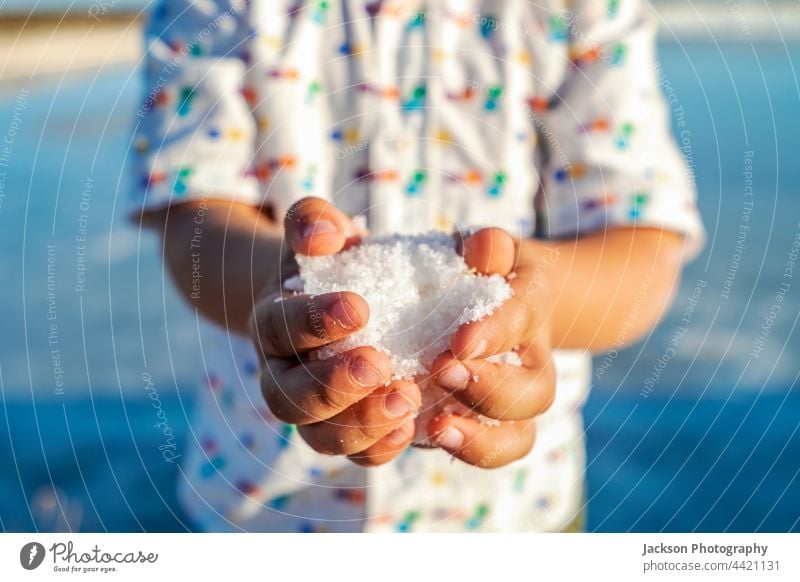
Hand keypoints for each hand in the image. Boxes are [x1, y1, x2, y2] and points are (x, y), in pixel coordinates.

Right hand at [249, 197, 420, 466]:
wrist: (340, 300)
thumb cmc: (334, 264)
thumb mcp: (321, 232)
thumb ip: (313, 222)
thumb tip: (322, 234)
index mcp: (272, 325)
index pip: (277, 329)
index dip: (312, 322)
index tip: (359, 306)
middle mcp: (282, 377)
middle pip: (289, 398)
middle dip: (333, 385)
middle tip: (379, 363)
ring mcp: (313, 413)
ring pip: (321, 436)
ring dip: (362, 424)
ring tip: (407, 399)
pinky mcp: (348, 433)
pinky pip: (356, 454)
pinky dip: (381, 447)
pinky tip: (414, 426)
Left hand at [426, 228, 556, 467]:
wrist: (518, 299)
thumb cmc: (494, 269)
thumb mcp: (496, 248)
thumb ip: (490, 246)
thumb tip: (480, 249)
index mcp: (532, 312)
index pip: (521, 320)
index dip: (495, 333)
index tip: (461, 342)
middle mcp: (531, 366)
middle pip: (533, 394)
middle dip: (489, 390)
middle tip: (443, 372)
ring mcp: (510, 402)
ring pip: (517, 437)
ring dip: (480, 439)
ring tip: (438, 429)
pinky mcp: (482, 423)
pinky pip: (486, 451)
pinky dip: (460, 451)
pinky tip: (418, 438)